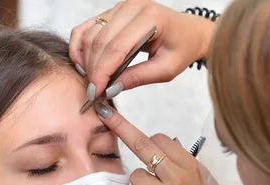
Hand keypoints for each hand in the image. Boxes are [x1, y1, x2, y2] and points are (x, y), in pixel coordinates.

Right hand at [69, 0, 214, 97]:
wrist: (189, 32)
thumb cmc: (181, 48)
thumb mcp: (166, 69)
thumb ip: (138, 78)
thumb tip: (110, 89)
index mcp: (150, 18)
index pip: (116, 47)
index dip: (102, 72)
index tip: (95, 92)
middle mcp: (132, 7)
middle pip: (100, 41)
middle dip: (93, 69)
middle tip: (94, 91)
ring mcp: (120, 6)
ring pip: (90, 34)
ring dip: (85, 59)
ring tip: (92, 80)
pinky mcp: (112, 11)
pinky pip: (87, 27)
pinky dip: (81, 46)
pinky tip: (83, 64)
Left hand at [93, 103, 249, 184]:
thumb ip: (183, 171)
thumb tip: (159, 157)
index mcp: (193, 169)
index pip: (162, 140)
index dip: (147, 138)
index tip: (129, 126)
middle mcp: (179, 178)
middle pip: (143, 145)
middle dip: (121, 128)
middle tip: (105, 113)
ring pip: (135, 177)